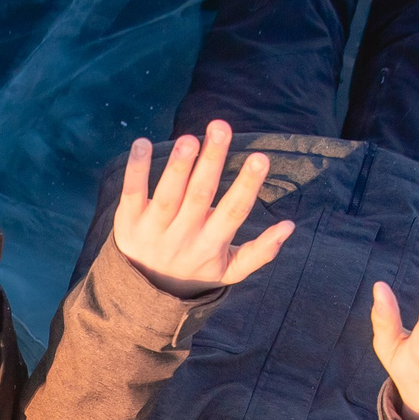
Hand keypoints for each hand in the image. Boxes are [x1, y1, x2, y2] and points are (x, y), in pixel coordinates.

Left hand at [109, 122, 291, 298]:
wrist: (145, 292)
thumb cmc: (195, 270)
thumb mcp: (228, 270)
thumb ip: (259, 252)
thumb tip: (290, 226)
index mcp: (210, 245)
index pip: (233, 213)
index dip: (247, 186)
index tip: (261, 158)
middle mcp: (182, 237)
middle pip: (200, 196)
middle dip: (212, 161)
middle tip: (221, 127)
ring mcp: (154, 230)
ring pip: (168, 195)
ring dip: (178, 165)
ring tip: (190, 138)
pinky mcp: (128, 222)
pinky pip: (132, 193)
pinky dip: (136, 169)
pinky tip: (141, 143)